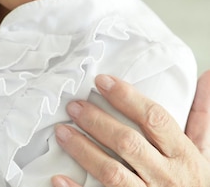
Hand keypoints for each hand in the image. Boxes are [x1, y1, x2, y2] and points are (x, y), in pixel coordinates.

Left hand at [51, 73, 209, 186]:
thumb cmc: (195, 182)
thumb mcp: (202, 150)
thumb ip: (200, 115)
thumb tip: (204, 76)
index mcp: (184, 156)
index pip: (155, 119)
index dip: (127, 97)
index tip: (102, 81)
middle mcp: (167, 176)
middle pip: (128, 143)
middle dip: (97, 122)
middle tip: (73, 106)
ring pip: (112, 172)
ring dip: (83, 151)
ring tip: (61, 132)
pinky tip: (58, 177)